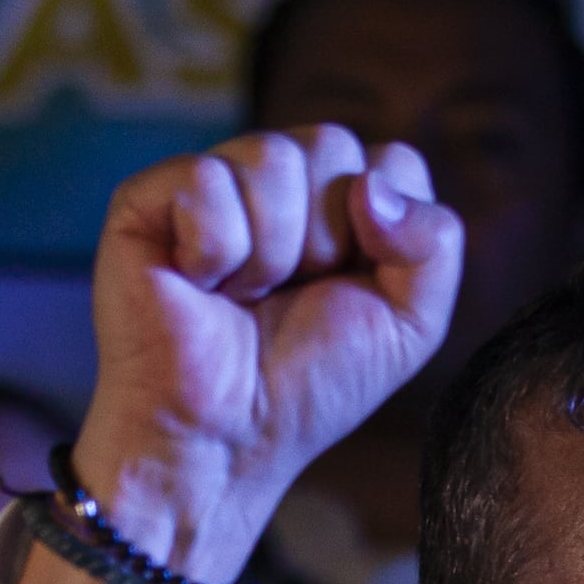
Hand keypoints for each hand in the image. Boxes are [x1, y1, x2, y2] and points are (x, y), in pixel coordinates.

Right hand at [51, 126, 463, 583]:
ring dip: (270, 252)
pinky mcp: (149, 199)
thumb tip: (371, 184)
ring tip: (242, 296)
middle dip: (326, 239)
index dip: (385, 232)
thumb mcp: (411, 324)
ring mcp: (212, 183)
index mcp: (342, 200)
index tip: (351, 289)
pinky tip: (200, 286)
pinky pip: (206, 180)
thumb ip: (434, 243)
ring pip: (271, 157)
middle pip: (332, 144)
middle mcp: (278, 181)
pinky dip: (216, 251)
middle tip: (289, 296)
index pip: (392, 161)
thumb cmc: (310, 385)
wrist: (229, 439)